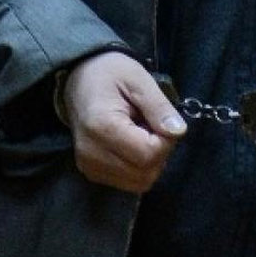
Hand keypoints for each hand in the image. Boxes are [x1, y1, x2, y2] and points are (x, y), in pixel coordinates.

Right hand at [63, 52, 186, 192]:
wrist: (77, 80)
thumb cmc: (109, 74)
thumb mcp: (138, 79)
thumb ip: (159, 106)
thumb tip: (178, 132)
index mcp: (102, 127)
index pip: (148, 154)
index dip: (166, 141)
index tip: (161, 121)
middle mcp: (91, 153)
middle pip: (145, 173)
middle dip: (160, 153)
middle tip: (153, 127)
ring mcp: (89, 166)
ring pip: (140, 182)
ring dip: (151, 162)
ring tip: (142, 134)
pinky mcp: (91, 172)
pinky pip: (128, 182)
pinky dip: (138, 168)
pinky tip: (132, 145)